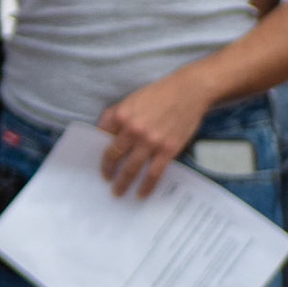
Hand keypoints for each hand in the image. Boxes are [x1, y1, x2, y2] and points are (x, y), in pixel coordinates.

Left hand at [99, 69, 212, 197]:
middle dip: (108, 172)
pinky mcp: (168, 150)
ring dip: (124, 183)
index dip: (100, 152)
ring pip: (132, 168)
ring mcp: (151, 141)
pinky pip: (154, 173)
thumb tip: (103, 135)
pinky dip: (146, 186)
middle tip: (106, 182)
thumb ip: (116, 116)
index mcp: (121, 115)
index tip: (99, 163)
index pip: (102, 138)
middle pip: (114, 156)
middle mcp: (133, 130)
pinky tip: (142, 194)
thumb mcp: (130, 100)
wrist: (188, 92)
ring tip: (119, 193)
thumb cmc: (158, 94)